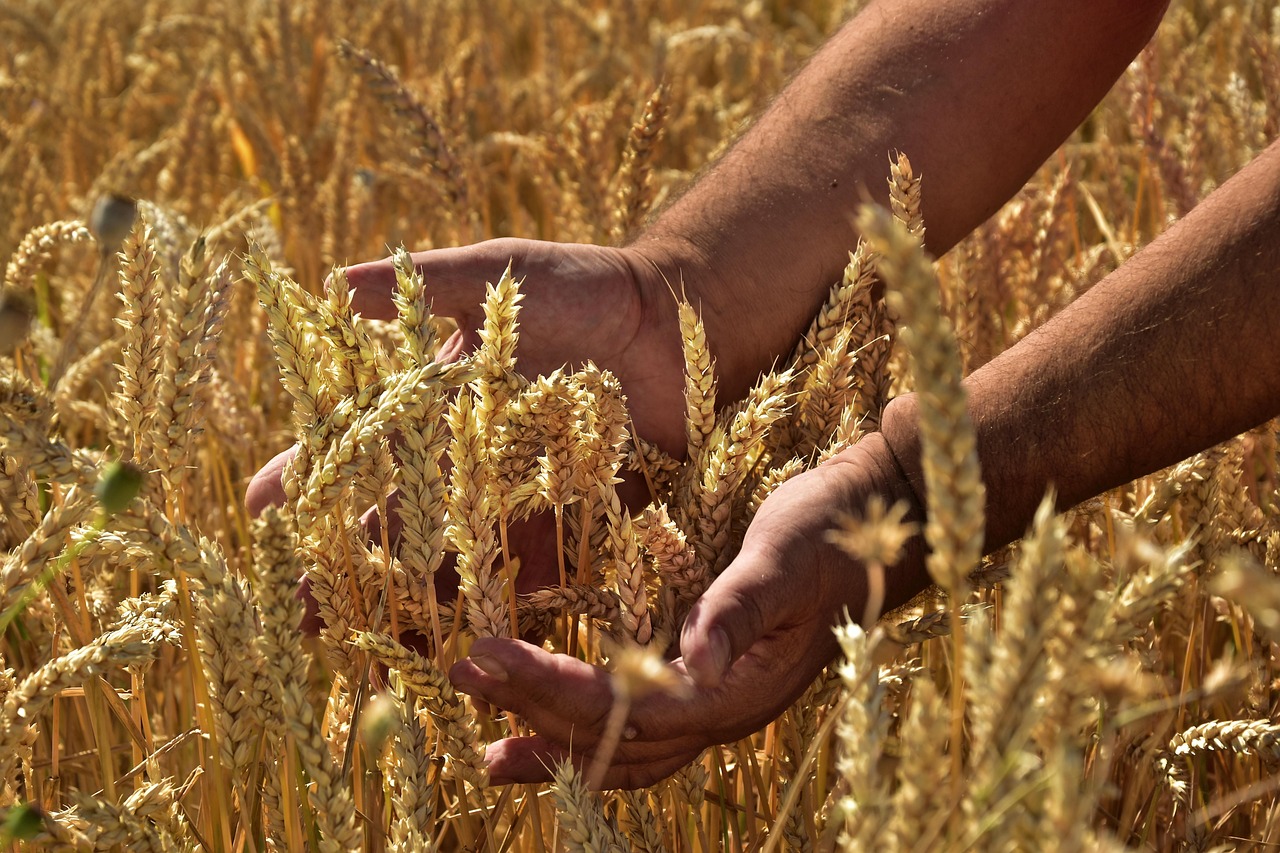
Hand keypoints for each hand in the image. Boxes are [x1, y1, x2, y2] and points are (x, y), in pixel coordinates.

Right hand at [244, 236, 703, 628]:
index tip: (261, 512)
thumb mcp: (504, 277)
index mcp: (441, 404)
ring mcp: (521, 499)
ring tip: (367, 650)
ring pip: (454, 561)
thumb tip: (339, 281)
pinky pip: (534, 575)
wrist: (684, 320)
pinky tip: (469, 651)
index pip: (362, 445)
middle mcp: (471, 462)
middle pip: (397, 521)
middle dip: (348, 566)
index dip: (311, 477)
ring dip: (412, 605)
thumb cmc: (588, 287)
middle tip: (298, 614)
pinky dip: (501, 611)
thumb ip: (432, 282)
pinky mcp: (577, 524)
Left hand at [449, 433, 930, 788]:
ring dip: (557, 749)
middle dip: (532, 713)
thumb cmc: (828, 531)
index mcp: (738, 691)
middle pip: (615, 740)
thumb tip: (692, 663)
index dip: (548, 688)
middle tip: (461, 675)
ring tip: (492, 756)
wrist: (875, 522)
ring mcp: (721, 705)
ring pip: (628, 754)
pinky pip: (644, 734)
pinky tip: (554, 731)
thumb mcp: (782, 556)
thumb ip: (738, 609)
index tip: (482, 657)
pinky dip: (593, 739)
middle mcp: (725, 713)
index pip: (623, 707)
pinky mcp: (713, 683)